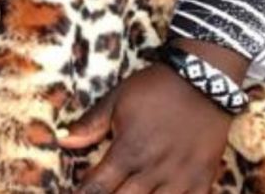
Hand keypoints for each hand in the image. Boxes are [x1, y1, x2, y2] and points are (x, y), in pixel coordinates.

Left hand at [58, 64, 231, 193]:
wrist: (203, 82)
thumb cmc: (155, 89)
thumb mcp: (116, 100)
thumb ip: (90, 125)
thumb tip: (61, 139)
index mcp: (128, 151)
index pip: (97, 187)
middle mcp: (153, 170)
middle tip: (102, 192)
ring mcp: (180, 178)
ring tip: (127, 193)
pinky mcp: (202, 180)